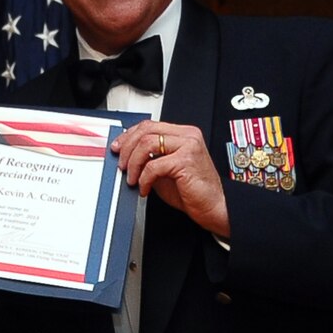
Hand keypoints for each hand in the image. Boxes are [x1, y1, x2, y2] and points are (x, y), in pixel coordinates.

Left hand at [113, 121, 228, 236]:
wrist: (213, 207)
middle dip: (127, 148)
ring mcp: (188, 146)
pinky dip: (144, 179)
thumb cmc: (193, 192)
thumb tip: (128, 157)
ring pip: (147, 143)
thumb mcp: (165, 171)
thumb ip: (150, 159)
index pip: (149, 125)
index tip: (118, 148)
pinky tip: (145, 188)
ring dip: (134, 163)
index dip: (129, 136)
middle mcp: (187, 136)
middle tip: (122, 165)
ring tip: (133, 179)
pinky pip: (153, 165)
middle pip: (146, 130)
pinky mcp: (185, 160)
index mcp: (183, 134)